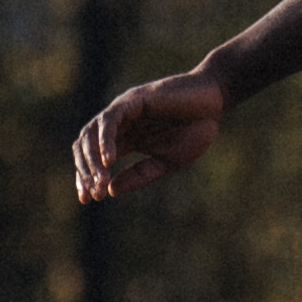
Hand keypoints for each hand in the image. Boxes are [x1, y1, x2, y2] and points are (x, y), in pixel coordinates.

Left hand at [74, 69, 224, 200]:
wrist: (215, 103)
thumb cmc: (196, 129)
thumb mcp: (167, 161)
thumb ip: (140, 175)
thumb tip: (111, 191)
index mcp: (126, 139)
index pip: (96, 160)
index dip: (87, 179)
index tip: (88, 200)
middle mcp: (119, 125)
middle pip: (86, 148)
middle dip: (86, 172)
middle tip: (94, 195)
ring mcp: (122, 111)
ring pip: (91, 134)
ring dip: (92, 160)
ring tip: (100, 182)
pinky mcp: (131, 101)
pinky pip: (109, 121)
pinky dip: (105, 141)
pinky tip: (109, 161)